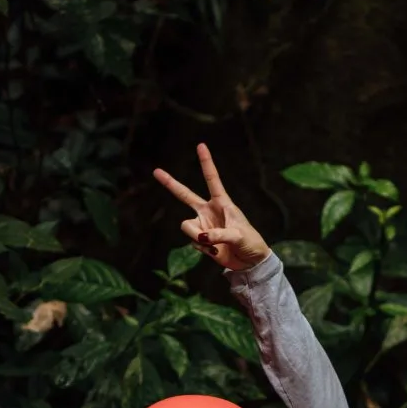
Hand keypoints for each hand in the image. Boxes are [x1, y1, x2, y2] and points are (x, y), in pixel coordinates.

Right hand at [153, 142, 270, 271]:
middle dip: (170, 183)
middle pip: (185, 195)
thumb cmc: (250, 242)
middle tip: (156, 171)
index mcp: (222, 203)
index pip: (212, 179)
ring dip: (197, 237)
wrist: (250, 262)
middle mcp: (209, 211)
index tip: (200, 146)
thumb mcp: (238, 235)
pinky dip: (203, 249)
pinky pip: (193, 242)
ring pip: (187, 227)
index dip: (206, 163)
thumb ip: (219, 234)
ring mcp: (203, 225)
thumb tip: (200, 237)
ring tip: (215, 245)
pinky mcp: (200, 240)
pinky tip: (215, 251)